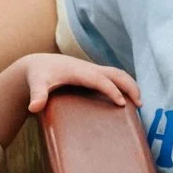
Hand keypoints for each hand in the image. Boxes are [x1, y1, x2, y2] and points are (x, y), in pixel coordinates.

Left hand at [18, 53, 139, 113]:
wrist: (39, 64)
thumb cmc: (38, 75)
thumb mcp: (36, 84)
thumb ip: (37, 95)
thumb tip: (33, 108)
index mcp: (79, 71)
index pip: (100, 79)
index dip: (111, 90)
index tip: (121, 103)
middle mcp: (89, 68)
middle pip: (116, 73)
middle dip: (130, 86)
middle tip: (139, 104)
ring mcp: (93, 70)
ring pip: (118, 74)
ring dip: (131, 85)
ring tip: (139, 104)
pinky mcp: (94, 74)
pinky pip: (114, 77)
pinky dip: (124, 86)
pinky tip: (128, 100)